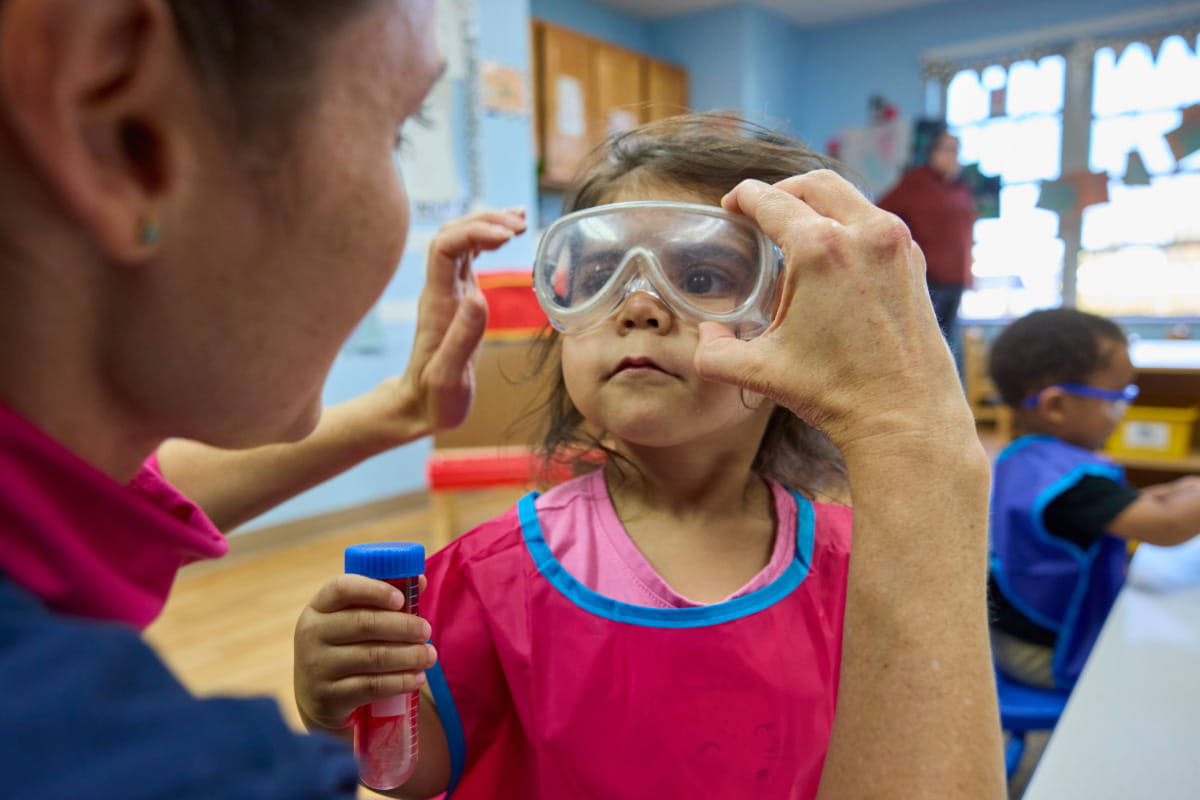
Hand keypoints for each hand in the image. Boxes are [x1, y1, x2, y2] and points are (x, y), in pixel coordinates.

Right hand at [294, 574, 436, 731]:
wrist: (317, 695)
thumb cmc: (343, 646)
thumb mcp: (352, 619)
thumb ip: (382, 599)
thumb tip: (419, 581)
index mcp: (319, 607)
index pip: (343, 588)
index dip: (375, 590)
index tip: (401, 599)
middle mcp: (312, 634)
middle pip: (365, 623)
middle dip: (404, 627)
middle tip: (426, 631)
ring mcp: (318, 667)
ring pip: (373, 657)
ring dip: (409, 656)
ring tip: (429, 655)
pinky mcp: (328, 697)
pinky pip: (372, 686)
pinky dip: (400, 681)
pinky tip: (418, 678)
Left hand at [374, 208, 527, 441]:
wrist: (419, 407)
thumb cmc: (435, 398)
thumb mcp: (449, 376)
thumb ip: (463, 338)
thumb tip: (479, 297)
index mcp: (437, 304)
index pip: (445, 247)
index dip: (474, 232)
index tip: (507, 236)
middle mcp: (440, 291)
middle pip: (452, 234)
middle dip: (484, 220)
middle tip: (521, 223)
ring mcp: (448, 292)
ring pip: (460, 241)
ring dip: (487, 225)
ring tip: (521, 221)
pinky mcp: (459, 298)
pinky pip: (469, 257)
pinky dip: (488, 239)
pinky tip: (508, 235)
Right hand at [694, 171, 970, 457]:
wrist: (905, 417)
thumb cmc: (834, 393)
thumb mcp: (758, 372)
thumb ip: (714, 351)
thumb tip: (707, 334)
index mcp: (821, 250)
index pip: (771, 200)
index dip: (744, 197)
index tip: (731, 204)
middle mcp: (865, 234)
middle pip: (815, 184)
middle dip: (782, 190)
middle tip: (760, 210)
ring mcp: (897, 245)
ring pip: (850, 199)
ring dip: (818, 207)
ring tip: (795, 234)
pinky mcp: (915, 262)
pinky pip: (874, 224)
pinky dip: (848, 226)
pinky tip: (832, 258)